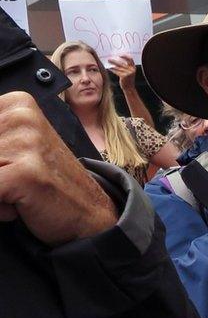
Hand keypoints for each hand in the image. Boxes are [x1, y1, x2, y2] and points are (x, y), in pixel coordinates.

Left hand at [0, 92, 116, 244]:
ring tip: (13, 194)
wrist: (90, 214)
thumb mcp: (9, 151)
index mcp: (15, 104)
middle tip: (8, 183)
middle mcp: (21, 114)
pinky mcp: (25, 171)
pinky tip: (17, 206)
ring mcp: (26, 141)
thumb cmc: (44, 184)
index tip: (7, 165)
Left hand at [107, 54, 137, 89]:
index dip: (125, 56)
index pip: (130, 59)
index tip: (119, 55)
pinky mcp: (124, 76)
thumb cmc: (127, 80)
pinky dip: (112, 69)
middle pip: (122, 63)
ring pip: (118, 67)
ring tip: (108, 61)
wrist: (129, 88)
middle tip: (109, 58)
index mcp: (134, 68)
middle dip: (115, 60)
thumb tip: (116, 60)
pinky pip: (116, 71)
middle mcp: (132, 70)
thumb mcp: (128, 72)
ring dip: (112, 64)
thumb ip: (125, 67)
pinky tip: (109, 68)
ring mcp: (128, 73)